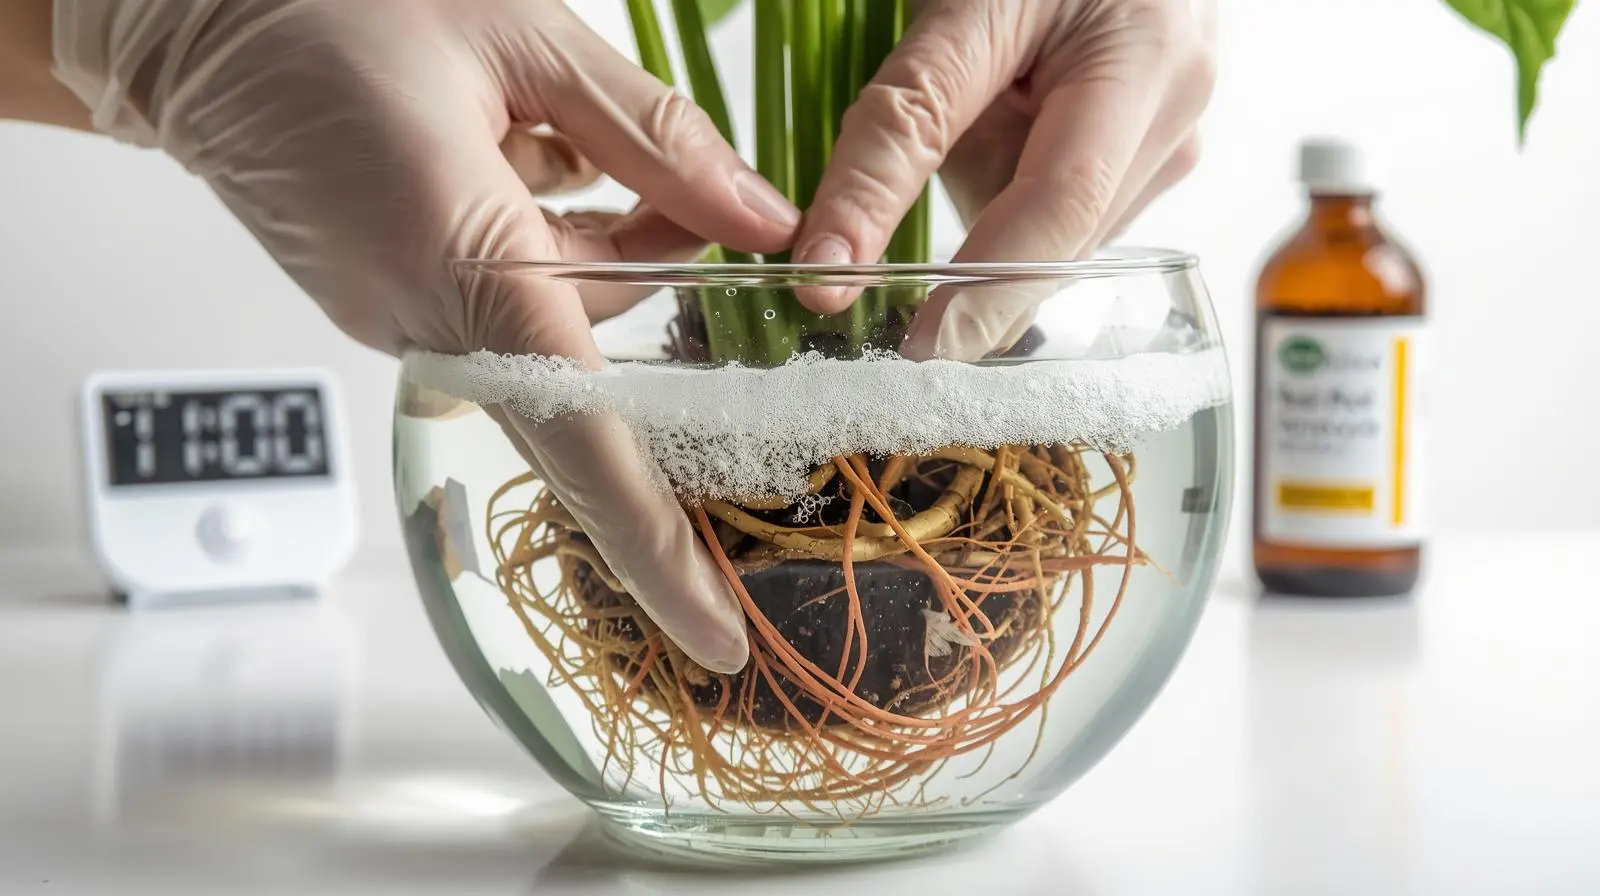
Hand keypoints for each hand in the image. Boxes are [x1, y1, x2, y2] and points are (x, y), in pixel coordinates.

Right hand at [51, 0, 806, 671]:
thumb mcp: (523, 39)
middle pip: (590, 387)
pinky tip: (528, 164)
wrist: (189, 21)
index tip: (716, 636)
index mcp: (463, 262)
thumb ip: (656, 141)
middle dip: (658, 317)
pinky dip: (550, 252)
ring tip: (564, 138)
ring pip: (561, 337)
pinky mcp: (393, 305)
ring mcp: (402, 321)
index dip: (660, 551)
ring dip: (606, 253)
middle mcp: (426, 320)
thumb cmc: (333, 7)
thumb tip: (763, 218)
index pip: (586, 442)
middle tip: (686, 222)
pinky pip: (511, 311)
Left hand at [793, 0, 1216, 359]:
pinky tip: (1007, 128)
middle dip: (967, 269)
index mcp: (1146, 60)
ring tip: (987, 115)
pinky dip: (1007, 201)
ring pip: (1050, 243)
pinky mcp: (1149, 163)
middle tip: (876, 300)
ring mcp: (1171, 145)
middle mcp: (1175, 116)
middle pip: (1055, 243)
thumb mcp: (961, 8)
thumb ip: (900, 124)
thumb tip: (832, 256)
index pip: (1059, 204)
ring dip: (989, 213)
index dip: (983, 290)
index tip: (914, 346)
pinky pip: (1058, 219)